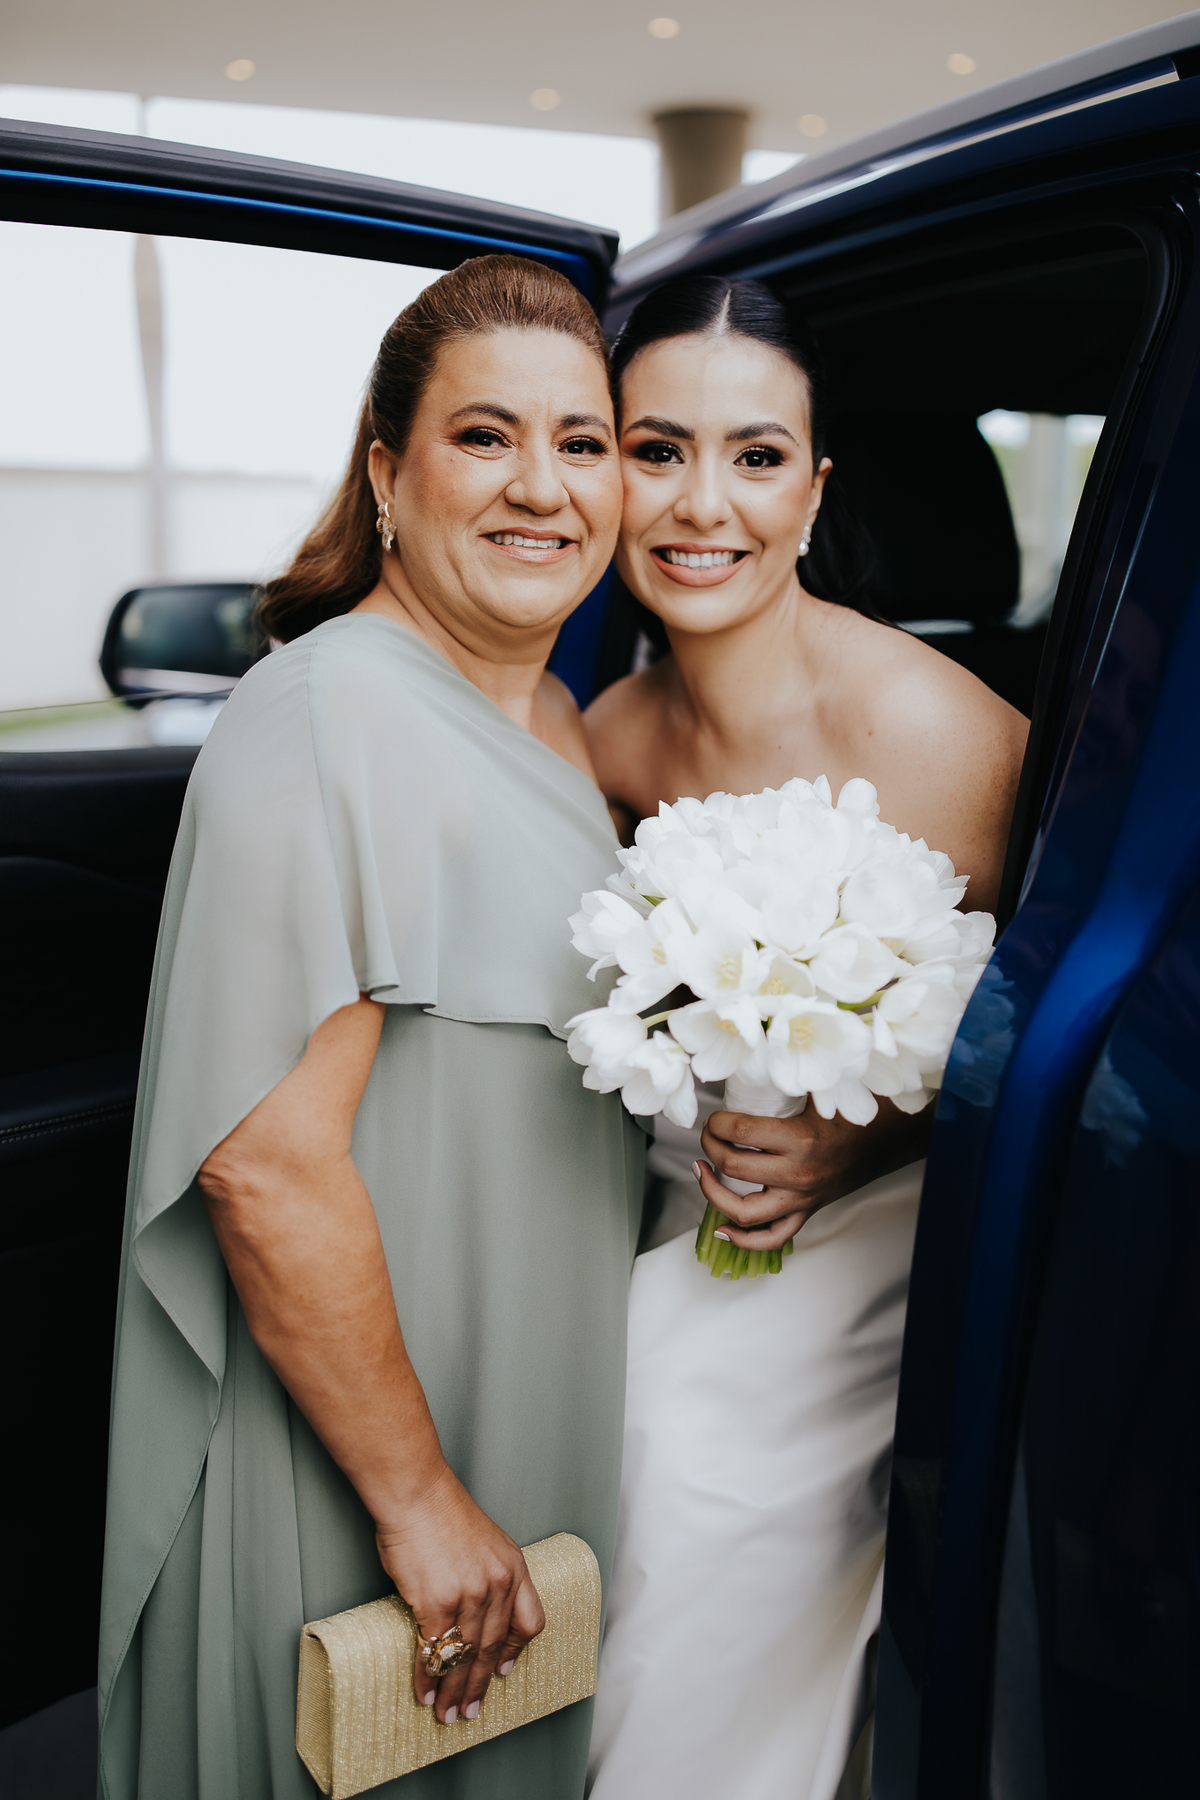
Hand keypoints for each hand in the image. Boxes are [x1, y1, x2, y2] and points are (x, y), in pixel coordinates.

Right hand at [375, 1464, 545, 1724]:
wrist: (416, 1492)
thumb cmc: (442, 1513)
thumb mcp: (486, 1541)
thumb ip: (489, 1576)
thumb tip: (478, 1614)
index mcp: (514, 1567)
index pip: (529, 1622)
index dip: (515, 1652)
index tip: (503, 1671)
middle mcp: (497, 1584)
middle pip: (493, 1648)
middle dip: (480, 1685)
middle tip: (470, 1711)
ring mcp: (469, 1595)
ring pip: (465, 1656)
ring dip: (454, 1691)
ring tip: (446, 1712)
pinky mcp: (436, 1601)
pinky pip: (435, 1650)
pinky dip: (428, 1677)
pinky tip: (424, 1692)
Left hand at [695, 1098, 932, 1249]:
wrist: (890, 1139)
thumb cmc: (856, 1111)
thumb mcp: (821, 1091)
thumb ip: (786, 1080)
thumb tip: (747, 1066)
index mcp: (800, 1140)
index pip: (739, 1132)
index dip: (716, 1122)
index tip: (713, 1117)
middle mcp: (798, 1174)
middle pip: (733, 1167)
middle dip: (709, 1148)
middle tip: (707, 1136)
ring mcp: (802, 1198)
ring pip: (744, 1212)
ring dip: (713, 1194)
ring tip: (702, 1172)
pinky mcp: (806, 1212)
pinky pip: (772, 1238)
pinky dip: (743, 1239)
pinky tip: (721, 1227)